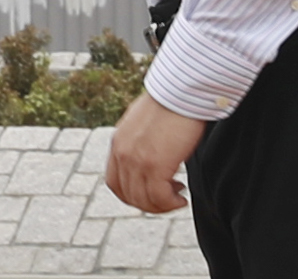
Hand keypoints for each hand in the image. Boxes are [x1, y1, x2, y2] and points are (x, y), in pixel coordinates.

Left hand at [105, 89, 204, 212]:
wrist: (179, 92)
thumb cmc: (169, 104)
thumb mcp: (143, 125)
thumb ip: (140, 142)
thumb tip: (152, 155)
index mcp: (118, 144)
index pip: (114, 183)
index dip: (132, 196)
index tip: (152, 195)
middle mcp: (122, 154)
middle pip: (128, 196)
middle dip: (150, 204)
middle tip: (169, 199)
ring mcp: (136, 160)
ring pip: (143, 201)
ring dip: (162, 205)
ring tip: (178, 197)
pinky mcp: (154, 164)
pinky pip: (160, 197)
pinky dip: (171, 203)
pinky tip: (182, 197)